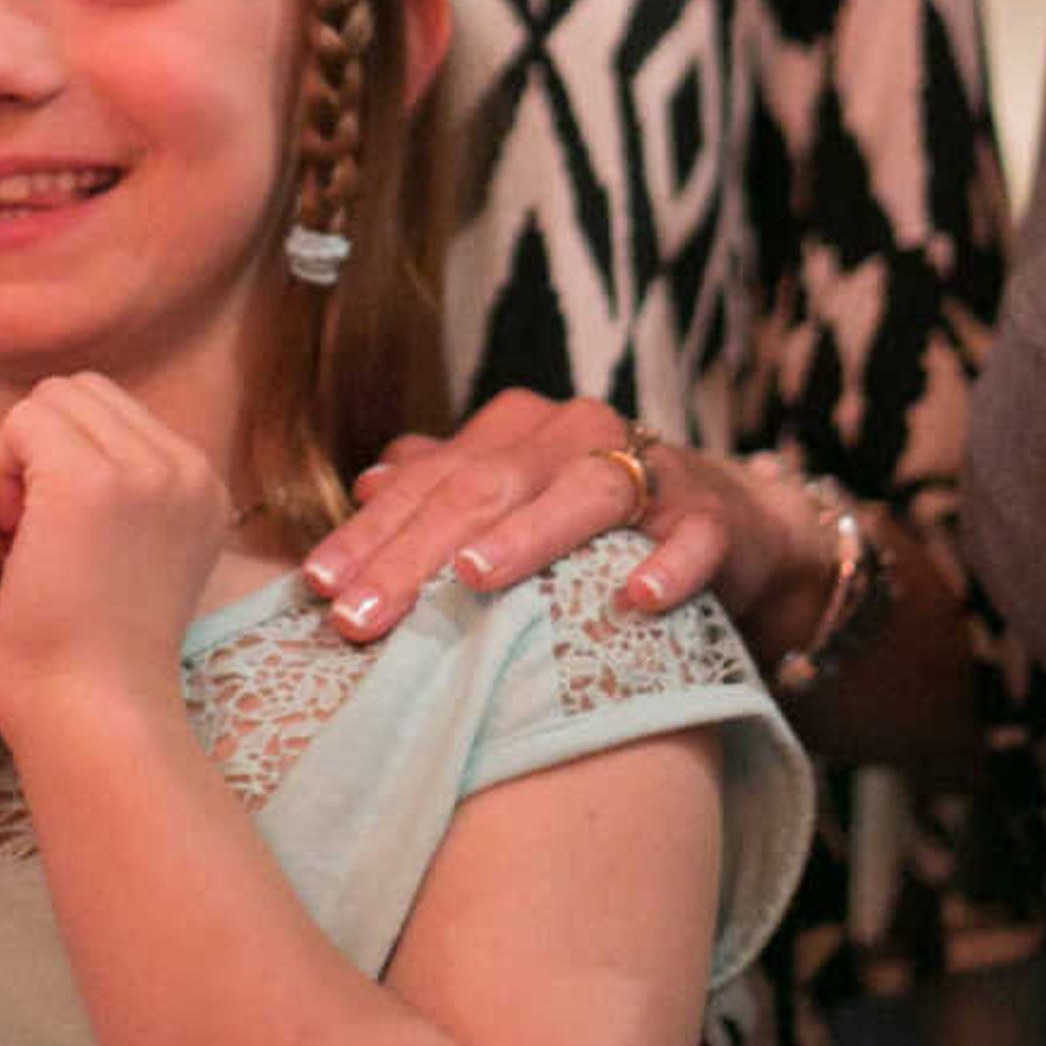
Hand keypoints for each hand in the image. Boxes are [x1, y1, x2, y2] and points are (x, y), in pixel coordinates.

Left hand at [0, 377, 230, 737]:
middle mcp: (188, 469)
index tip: (45, 538)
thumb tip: (60, 444)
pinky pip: (21, 423)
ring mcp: (147, 470)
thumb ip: (117, 497)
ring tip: (12, 538)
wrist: (90, 718)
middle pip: (80, 395)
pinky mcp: (92, 480)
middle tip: (18, 533)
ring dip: (14, 459)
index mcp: (202, 488)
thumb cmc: (88, 660)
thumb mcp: (126, 562)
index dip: (58, 459)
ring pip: (50, 401)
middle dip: (36, 448)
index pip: (110, 414)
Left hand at [300, 389, 823, 644]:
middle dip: (415, 554)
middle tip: (361, 616)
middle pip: (485, 489)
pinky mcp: (711, 516)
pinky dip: (666, 565)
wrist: (729, 522)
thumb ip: (444, 483)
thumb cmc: (595, 520)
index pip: (428, 481)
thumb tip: (367, 480)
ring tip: (473, 578)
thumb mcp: (515, 496)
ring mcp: (649, 471)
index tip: (316, 588)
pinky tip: (633, 599)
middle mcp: (574, 435)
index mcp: (515, 429)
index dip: (369, 532)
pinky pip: (691, 537)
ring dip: (528, 537)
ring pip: (581, 495)